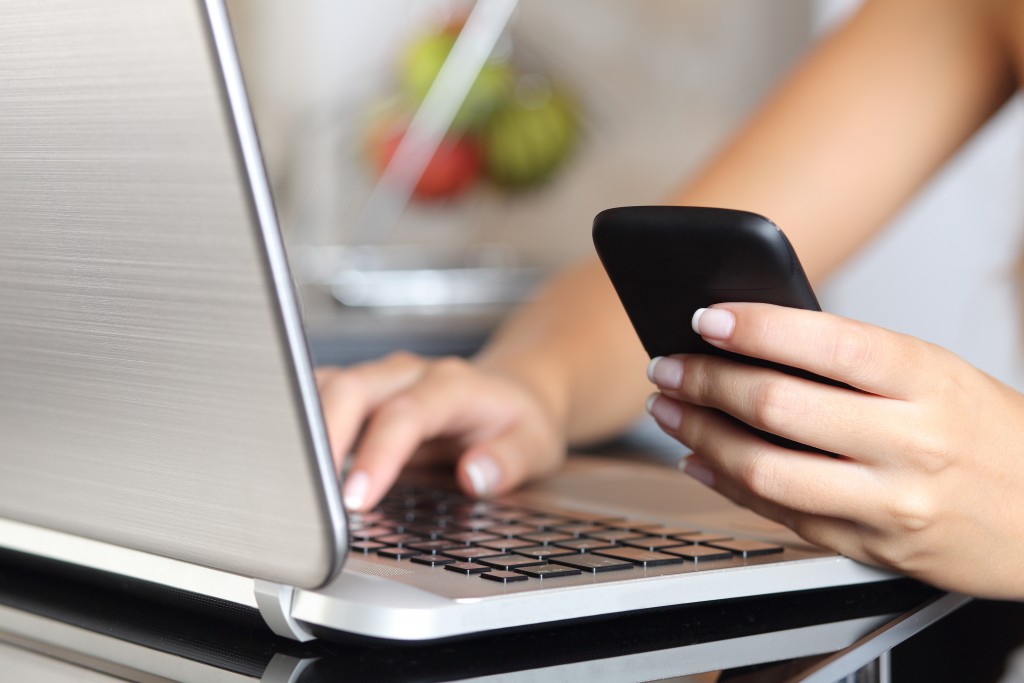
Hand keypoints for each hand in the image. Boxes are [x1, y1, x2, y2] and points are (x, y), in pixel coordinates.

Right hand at [315, 353, 564, 512]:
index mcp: (453, 385)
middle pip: (352, 389)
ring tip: (290, 484)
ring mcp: (378, 380)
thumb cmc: (517, 421)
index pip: (406, 414)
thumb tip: (475, 475)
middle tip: (311, 497)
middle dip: (323, 439)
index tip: (356, 498)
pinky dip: (296, 427)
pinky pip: (316, 398)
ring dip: (301, 430)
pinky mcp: (358, 393)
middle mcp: (409, 375)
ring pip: (324, 387)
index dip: (378, 454)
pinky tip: (288, 463)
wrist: (510, 392)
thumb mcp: (537, 445)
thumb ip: (510, 461)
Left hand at [645, 302, 1023, 598]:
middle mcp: (910, 442)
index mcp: (927, 379)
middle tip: (667, 366)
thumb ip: (855, 361)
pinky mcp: (873, 548)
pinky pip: (781, 515)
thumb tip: (754, 341)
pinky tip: (700, 459)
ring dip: (699, 436)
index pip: (825, 342)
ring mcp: (890, 503)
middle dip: (704, 381)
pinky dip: (727, 484)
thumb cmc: (988, 434)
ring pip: (765, 469)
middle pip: (777, 406)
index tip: (706, 318)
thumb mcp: (938, 374)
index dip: (754, 327)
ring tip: (669, 412)